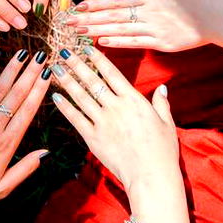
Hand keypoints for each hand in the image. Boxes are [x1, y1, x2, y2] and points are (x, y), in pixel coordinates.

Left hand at [0, 49, 50, 212]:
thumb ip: (25, 169)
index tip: (48, 74)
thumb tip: (46, 152)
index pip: (27, 110)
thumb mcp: (1, 189)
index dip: (39, 90)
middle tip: (41, 56)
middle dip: (30, 73)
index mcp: (5, 145)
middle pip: (16, 95)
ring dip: (11, 69)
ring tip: (23, 53)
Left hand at [50, 46, 178, 188]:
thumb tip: (162, 88)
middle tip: (64, 50)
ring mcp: (103, 122)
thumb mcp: (166, 123)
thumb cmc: (162, 151)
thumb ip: (161, 103)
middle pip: (92, 81)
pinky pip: (76, 119)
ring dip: (67, 81)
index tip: (87, 47)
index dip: (98, 59)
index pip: (112, 73)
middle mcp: (116, 107)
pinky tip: (55, 97)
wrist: (150, 175)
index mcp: (133, 100)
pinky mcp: (94, 138)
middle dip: (77, 64)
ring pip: (81, 97)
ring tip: (56, 68)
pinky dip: (65, 107)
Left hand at [67, 0, 222, 51]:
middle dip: (87, 19)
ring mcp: (156, 28)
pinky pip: (136, 43)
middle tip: (65, 23)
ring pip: (120, 30)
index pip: (117, 0)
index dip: (94, 4)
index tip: (76, 7)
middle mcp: (151, 11)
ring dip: (96, 32)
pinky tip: (101, 43)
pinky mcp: (163, 43)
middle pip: (113, 16)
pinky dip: (118, 43)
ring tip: (77, 34)